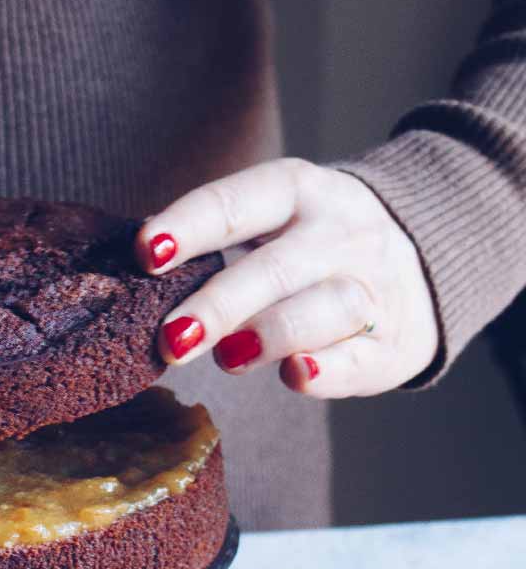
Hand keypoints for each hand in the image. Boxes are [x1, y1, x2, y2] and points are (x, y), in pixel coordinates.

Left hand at [136, 157, 439, 393]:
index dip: (189, 228)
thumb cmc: (316, 245)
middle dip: (219, 303)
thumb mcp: (276, 217)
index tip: (145, 253)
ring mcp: (372, 288)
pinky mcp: (391, 343)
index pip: (235, 206)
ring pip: (323, 308)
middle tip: (171, 338)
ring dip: (271, 333)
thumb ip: (218, 235)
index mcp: (298, 193)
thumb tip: (140, 259)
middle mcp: (339, 233)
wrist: (428, 260)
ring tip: (228, 357)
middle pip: (275, 267)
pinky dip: (328, 370)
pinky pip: (359, 358)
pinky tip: (296, 375)